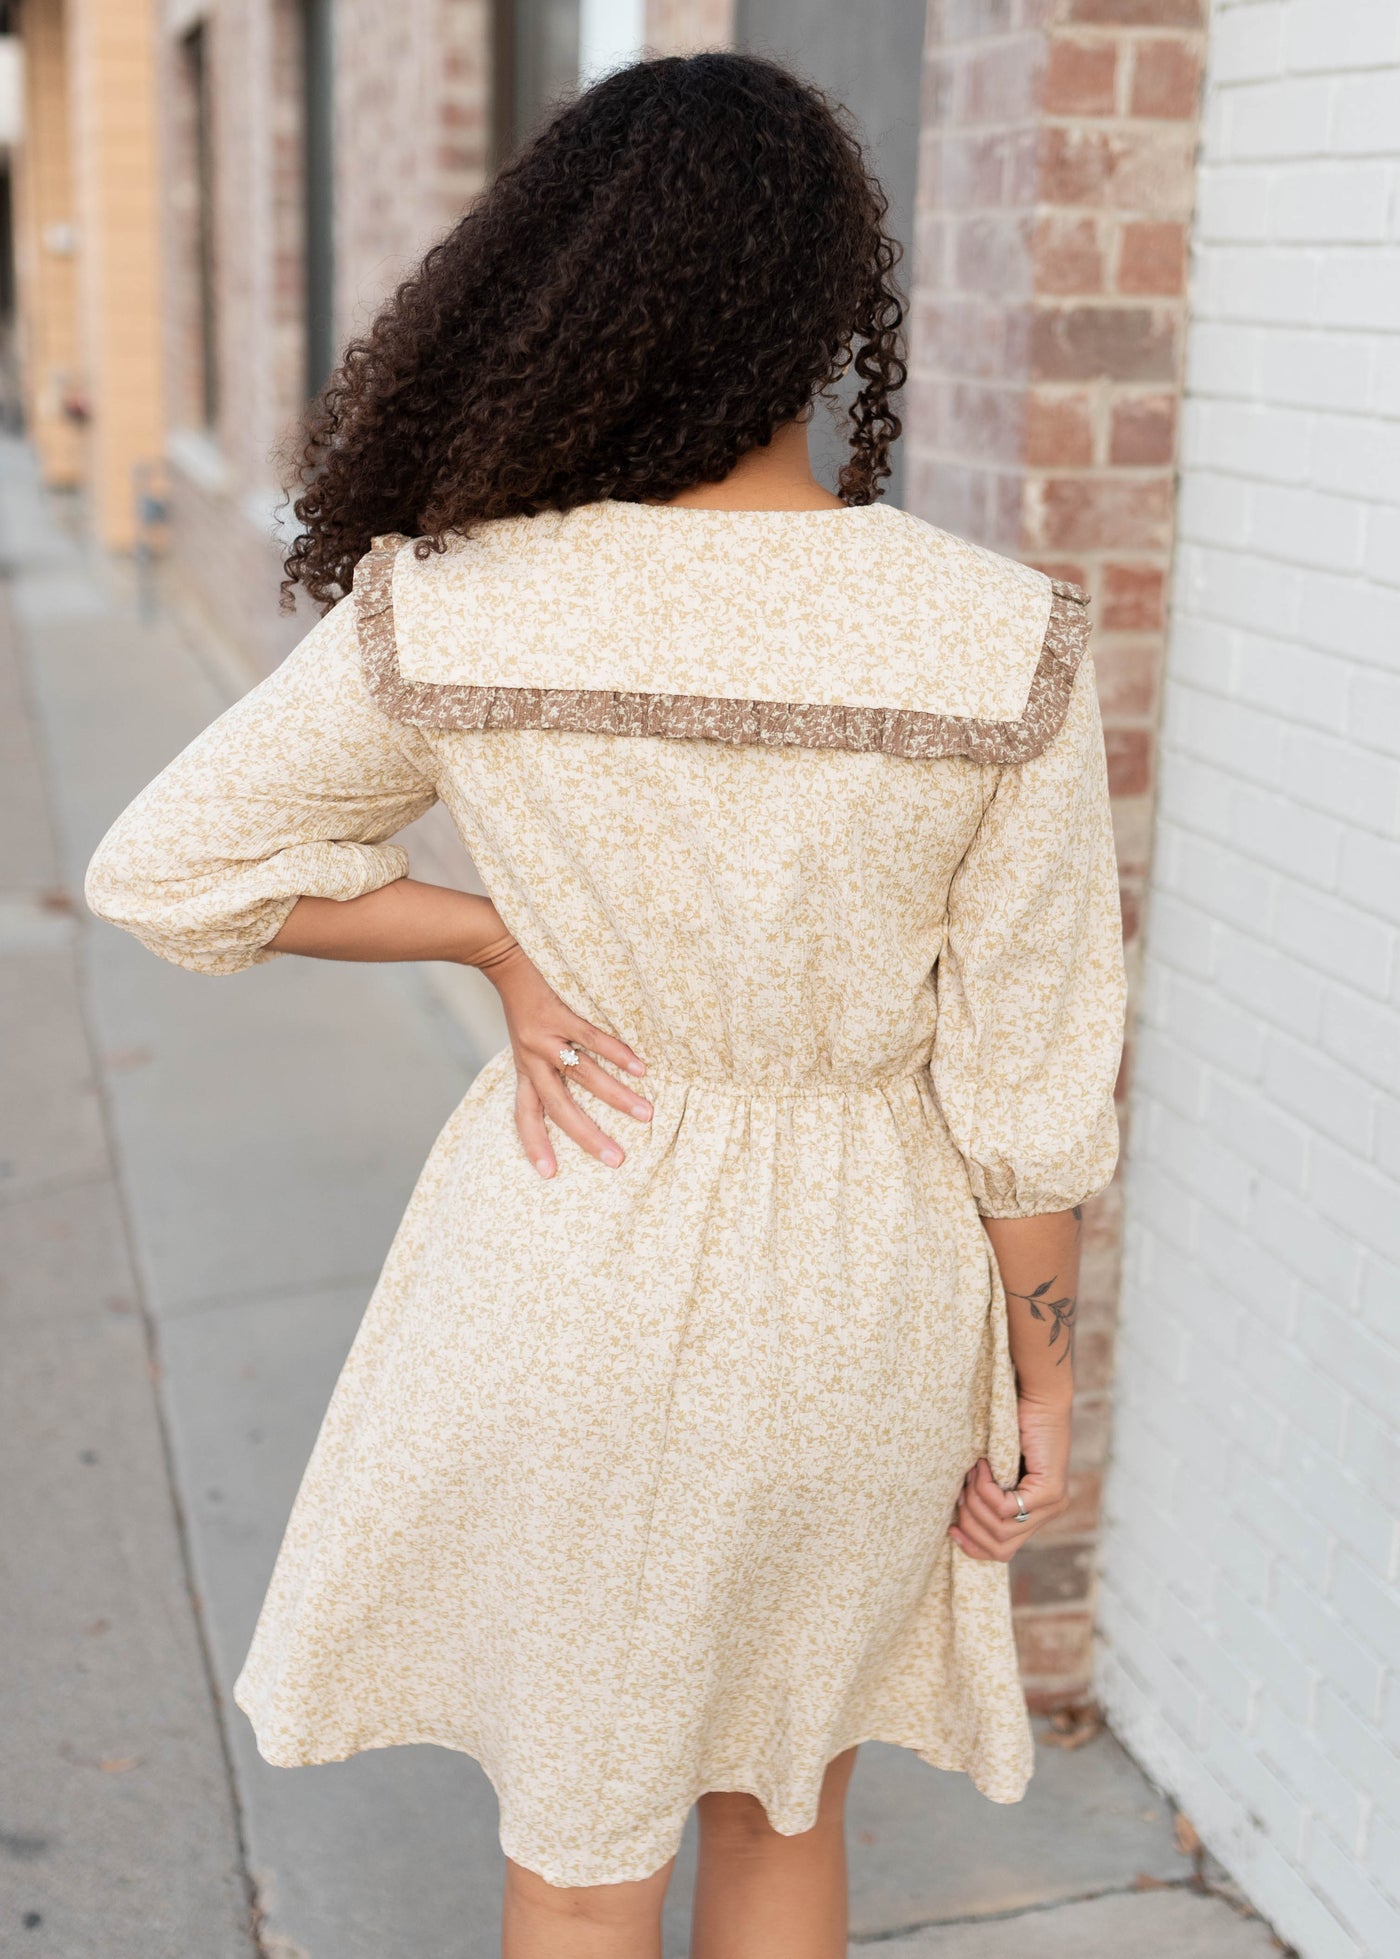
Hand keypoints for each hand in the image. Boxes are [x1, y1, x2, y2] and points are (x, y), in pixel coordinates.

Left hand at [476, 936, 650, 1176]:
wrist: (501, 951)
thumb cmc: (522, 996)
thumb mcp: (525, 1036)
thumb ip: (544, 1059)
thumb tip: (575, 1080)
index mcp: (524, 1067)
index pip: (525, 1115)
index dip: (535, 1144)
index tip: (549, 1175)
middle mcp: (532, 1058)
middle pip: (560, 1108)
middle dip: (589, 1137)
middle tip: (617, 1160)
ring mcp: (546, 1037)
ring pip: (585, 1077)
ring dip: (618, 1098)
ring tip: (647, 1114)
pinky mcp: (559, 1013)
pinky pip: (592, 1039)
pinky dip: (618, 1055)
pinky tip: (641, 1069)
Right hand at [949, 1395, 1070, 1561]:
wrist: (1036, 1397)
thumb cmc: (1011, 1426)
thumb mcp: (996, 1471)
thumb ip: (987, 1497)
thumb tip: (956, 1523)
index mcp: (1036, 1513)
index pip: (1003, 1551)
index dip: (974, 1547)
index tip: (951, 1529)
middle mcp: (1048, 1514)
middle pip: (1000, 1547)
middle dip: (970, 1524)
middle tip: (961, 1492)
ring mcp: (1053, 1505)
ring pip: (1000, 1529)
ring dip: (975, 1502)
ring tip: (971, 1474)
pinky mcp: (1050, 1492)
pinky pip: (1004, 1508)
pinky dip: (985, 1488)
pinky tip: (983, 1465)